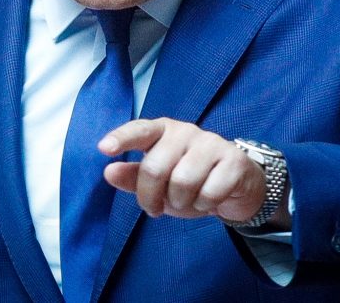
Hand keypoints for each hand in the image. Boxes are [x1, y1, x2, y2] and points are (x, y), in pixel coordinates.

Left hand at [99, 117, 265, 222]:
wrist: (236, 187)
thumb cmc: (189, 181)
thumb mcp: (158, 183)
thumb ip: (132, 177)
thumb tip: (108, 171)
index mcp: (163, 130)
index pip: (140, 130)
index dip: (122, 138)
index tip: (104, 148)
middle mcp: (186, 131)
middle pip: (155, 167)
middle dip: (151, 197)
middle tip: (155, 209)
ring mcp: (212, 143)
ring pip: (182, 182)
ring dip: (181, 202)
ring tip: (187, 201)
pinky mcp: (233, 160)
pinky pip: (209, 192)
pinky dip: (205, 204)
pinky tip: (210, 199)